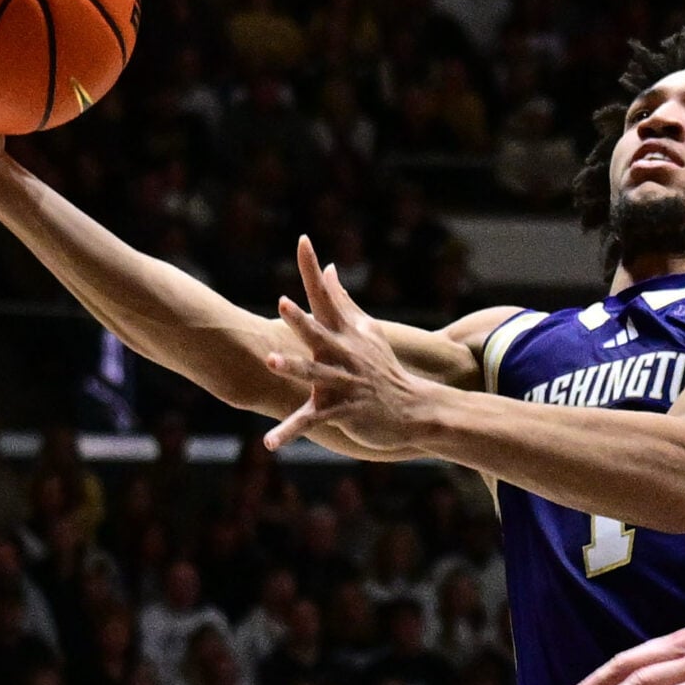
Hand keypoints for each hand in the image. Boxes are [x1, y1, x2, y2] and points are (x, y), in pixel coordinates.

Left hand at [264, 236, 422, 452]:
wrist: (415, 410)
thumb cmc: (384, 368)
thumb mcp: (367, 330)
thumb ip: (343, 300)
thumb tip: (328, 268)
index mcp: (346, 333)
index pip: (327, 294)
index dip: (312, 268)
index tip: (303, 240)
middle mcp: (344, 354)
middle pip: (319, 333)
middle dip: (301, 320)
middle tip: (283, 303)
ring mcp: (343, 382)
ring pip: (315, 373)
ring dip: (293, 367)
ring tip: (271, 361)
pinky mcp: (342, 410)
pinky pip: (311, 421)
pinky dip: (289, 432)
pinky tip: (269, 444)